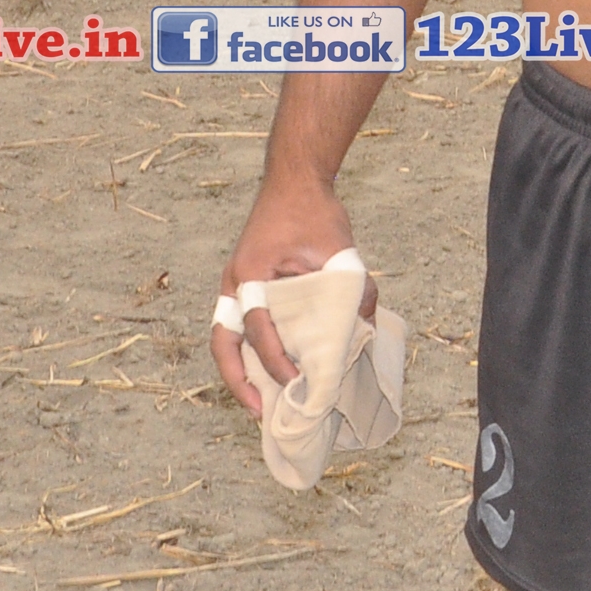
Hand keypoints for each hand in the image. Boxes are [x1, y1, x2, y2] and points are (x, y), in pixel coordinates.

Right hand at [212, 173, 370, 415]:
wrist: (294, 179)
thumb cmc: (312, 210)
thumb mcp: (338, 248)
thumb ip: (354, 285)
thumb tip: (367, 322)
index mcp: (250, 273)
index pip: (258, 327)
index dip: (275, 359)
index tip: (296, 381)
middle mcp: (234, 282)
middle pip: (223, 342)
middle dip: (238, 380)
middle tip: (260, 411)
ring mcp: (235, 283)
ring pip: (227, 337)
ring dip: (240, 370)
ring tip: (262, 401)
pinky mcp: (245, 284)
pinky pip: (240, 325)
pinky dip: (250, 350)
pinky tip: (273, 368)